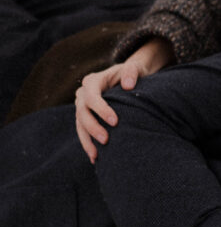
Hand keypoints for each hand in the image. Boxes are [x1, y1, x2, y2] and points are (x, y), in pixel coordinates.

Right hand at [75, 37, 173, 161]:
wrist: (128, 79)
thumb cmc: (132, 74)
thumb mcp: (134, 68)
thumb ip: (132, 72)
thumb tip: (128, 85)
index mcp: (93, 81)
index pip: (91, 96)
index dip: (100, 109)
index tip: (115, 121)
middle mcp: (83, 93)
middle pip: (82, 112)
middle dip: (93, 127)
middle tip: (106, 140)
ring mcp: (82, 106)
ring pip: (79, 125)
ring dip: (87, 140)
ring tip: (97, 155)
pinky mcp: (85, 117)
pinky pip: (83, 132)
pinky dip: (88, 144)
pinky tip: (95, 158)